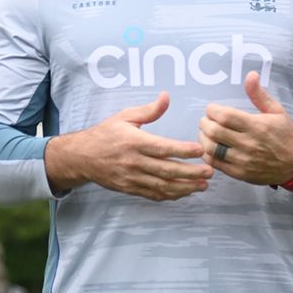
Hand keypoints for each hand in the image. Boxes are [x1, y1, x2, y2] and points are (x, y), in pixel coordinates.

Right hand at [45, 92, 212, 200]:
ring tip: (203, 185)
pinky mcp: (130, 188)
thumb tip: (167, 96)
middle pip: (167, 170)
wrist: (81, 157)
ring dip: (185, 187)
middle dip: (191, 173)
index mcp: (134, 142)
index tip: (200, 150)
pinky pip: (154, 194)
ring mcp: (132, 178)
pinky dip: (171, 195)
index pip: (163, 148)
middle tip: (210, 172)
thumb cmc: (105, 134)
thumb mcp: (125, 116)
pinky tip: (185, 192)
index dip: (183, 150)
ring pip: (163, 186)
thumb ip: (149, 110)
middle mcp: (134, 162)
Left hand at [198, 71, 292, 185]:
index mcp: (257, 126)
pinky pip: (215, 163)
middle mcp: (249, 144)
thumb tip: (250, 75)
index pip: (225, 116)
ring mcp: (243, 160)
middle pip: (214, 131)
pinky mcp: (240, 173)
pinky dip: (208, 154)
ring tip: (207, 133)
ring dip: (203, 138)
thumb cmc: (285, 135)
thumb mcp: (276, 111)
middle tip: (206, 120)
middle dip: (205, 123)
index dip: (212, 111)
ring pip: (212, 148)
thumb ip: (259, 95)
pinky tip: (210, 147)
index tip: (212, 109)